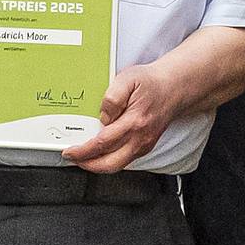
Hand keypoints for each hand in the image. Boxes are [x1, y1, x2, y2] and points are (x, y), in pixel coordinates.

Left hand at [62, 58, 194, 172]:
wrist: (174, 88)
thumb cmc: (151, 83)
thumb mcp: (127, 79)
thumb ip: (112, 97)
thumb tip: (103, 115)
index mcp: (134, 122)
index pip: (102, 144)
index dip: (83, 151)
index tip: (70, 152)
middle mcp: (140, 138)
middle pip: (110, 164)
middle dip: (88, 165)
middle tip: (73, 159)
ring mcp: (144, 145)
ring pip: (118, 165)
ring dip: (98, 165)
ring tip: (84, 158)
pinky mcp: (145, 146)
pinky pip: (125, 160)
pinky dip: (110, 160)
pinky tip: (101, 153)